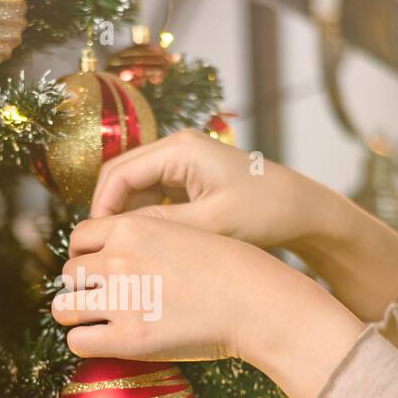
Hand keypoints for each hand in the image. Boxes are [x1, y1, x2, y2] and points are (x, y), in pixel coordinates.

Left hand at [52, 214, 363, 397]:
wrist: (255, 302)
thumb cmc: (230, 270)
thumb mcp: (182, 233)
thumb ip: (144, 240)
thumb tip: (115, 254)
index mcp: (130, 229)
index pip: (79, 238)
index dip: (86, 255)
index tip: (97, 270)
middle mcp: (117, 260)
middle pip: (68, 272)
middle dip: (81, 286)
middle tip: (101, 299)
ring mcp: (120, 299)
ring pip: (64, 307)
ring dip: (77, 314)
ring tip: (97, 322)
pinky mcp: (128, 338)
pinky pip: (78, 341)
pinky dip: (86, 342)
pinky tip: (105, 342)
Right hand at [90, 129, 329, 251]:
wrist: (301, 209)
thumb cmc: (263, 212)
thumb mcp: (211, 224)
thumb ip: (162, 225)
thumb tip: (117, 233)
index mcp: (180, 149)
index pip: (119, 173)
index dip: (102, 207)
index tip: (96, 243)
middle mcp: (176, 147)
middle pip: (120, 175)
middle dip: (107, 210)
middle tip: (100, 248)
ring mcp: (181, 160)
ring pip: (133, 185)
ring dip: (123, 214)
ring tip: (119, 249)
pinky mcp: (188, 177)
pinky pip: (151, 192)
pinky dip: (142, 214)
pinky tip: (143, 242)